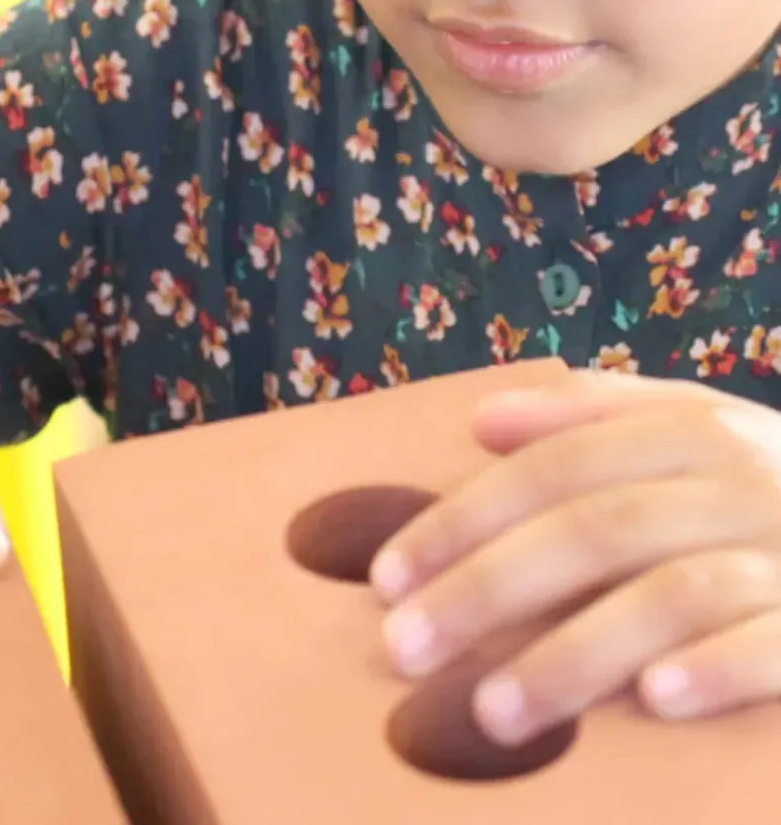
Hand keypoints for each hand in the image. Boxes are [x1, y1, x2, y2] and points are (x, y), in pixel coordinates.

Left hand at [369, 369, 780, 746]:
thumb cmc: (774, 487)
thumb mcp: (694, 426)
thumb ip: (590, 415)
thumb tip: (482, 418)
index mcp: (692, 428)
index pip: (551, 467)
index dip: (463, 517)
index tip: (387, 575)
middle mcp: (740, 479)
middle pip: (591, 529)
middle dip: (487, 590)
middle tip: (407, 649)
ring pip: (667, 593)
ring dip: (575, 654)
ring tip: (493, 713)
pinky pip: (773, 641)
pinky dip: (714, 669)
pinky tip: (652, 704)